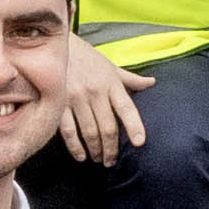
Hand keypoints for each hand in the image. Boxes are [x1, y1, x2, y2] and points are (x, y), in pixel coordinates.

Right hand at [43, 47, 150, 165]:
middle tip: (112, 161)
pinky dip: (75, 147)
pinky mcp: (59, 103)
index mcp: (111, 84)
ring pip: (90, 132)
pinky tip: (81, 156)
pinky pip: (68, 131)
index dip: (135, 126)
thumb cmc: (87, 59)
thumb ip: (130, 78)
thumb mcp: (110, 67)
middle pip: (108, 127)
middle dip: (111, 149)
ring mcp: (76, 98)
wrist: (56, 47)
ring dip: (96, 150)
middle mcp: (95, 92)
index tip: (139, 143)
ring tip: (99, 159)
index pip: (127, 108)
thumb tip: (152, 82)